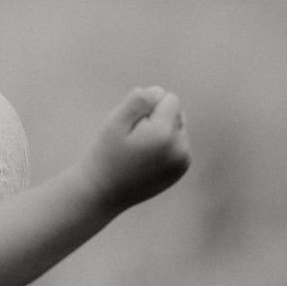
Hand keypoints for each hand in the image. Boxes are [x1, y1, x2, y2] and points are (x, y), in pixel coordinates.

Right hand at [83, 86, 191, 212]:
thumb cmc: (106, 153)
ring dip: (161, 132)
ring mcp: (183, 160)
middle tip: (133, 139)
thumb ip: (138, 101)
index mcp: (164, 133)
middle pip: (176, 112)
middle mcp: (180, 147)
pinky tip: (146, 159)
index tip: (130, 126)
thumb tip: (160, 92)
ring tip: (139, 150)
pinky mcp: (181, 169)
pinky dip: (165, 146)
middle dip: (157, 118)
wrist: (103, 192)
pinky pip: (178, 143)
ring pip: (178, 128)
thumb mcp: (114, 122)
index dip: (147, 107)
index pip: (168, 98)